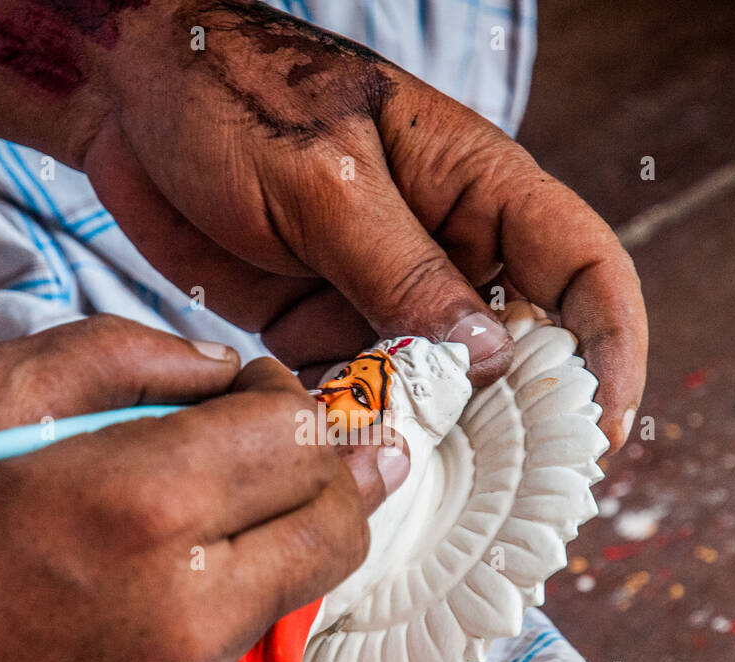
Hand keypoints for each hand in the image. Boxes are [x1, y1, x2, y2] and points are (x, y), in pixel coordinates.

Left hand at [0, 0, 645, 448]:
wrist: (125, 89)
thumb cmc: (233, 92)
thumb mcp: (325, 177)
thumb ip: (401, 270)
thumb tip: (486, 358)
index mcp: (474, 187)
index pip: (582, 268)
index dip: (609, 349)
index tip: (599, 432)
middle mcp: (441, 247)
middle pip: (516, 344)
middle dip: (521, 419)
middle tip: (511, 499)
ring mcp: (377, 292)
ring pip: (434, 382)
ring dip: (432, 439)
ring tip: (425, 499)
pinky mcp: (315, 324)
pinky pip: (356, 392)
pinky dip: (356, 432)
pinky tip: (347, 472)